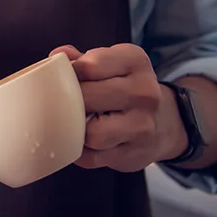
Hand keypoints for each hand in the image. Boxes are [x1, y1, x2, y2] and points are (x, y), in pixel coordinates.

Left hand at [50, 44, 185, 171]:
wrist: (162, 124)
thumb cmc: (124, 88)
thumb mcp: (109, 64)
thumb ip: (80, 60)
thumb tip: (55, 58)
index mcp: (135, 61)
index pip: (89, 66)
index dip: (68, 73)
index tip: (64, 78)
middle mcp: (144, 92)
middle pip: (87, 98)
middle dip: (68, 101)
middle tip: (62, 102)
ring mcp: (142, 126)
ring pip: (91, 133)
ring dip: (75, 129)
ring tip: (73, 121)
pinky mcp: (133, 155)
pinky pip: (91, 158)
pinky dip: (79, 150)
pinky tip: (80, 140)